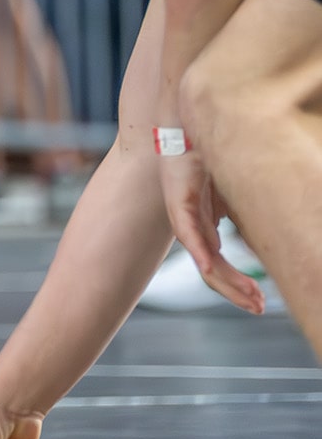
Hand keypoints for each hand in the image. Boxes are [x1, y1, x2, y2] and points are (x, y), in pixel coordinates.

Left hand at [158, 149, 263, 313]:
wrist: (186, 129)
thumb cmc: (205, 158)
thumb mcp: (229, 193)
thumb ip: (234, 213)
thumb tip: (251, 232)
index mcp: (204, 227)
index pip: (220, 265)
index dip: (238, 285)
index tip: (259, 301)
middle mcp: (192, 227)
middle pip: (213, 271)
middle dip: (237, 292)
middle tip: (258, 308)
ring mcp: (184, 218)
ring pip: (204, 261)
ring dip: (227, 282)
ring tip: (249, 299)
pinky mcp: (180, 203)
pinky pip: (190, 235)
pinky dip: (202, 254)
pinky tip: (212, 269)